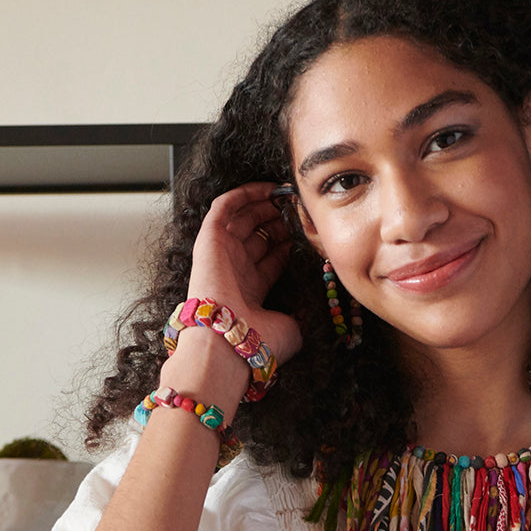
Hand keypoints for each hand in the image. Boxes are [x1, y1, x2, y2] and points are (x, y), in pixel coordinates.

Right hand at [186, 183, 302, 367]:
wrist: (231, 341)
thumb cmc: (260, 341)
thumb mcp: (294, 327)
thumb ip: (305, 312)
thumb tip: (320, 306)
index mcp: (252, 291)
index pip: (272, 257)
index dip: (290, 241)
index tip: (309, 230)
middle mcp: (236, 270)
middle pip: (258, 235)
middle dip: (279, 220)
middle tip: (299, 209)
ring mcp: (221, 254)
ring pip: (242, 218)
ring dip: (264, 205)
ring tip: (286, 195)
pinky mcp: (209, 239)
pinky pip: (223, 207)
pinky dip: (244, 194)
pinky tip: (267, 189)